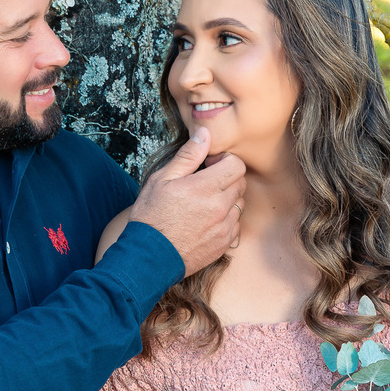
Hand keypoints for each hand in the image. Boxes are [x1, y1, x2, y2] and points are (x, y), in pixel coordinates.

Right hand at [129, 128, 245, 276]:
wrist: (149, 257)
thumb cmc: (151, 216)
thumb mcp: (162, 180)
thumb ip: (188, 156)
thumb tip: (205, 134)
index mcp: (206, 187)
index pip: (237, 165)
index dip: (225, 161)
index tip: (209, 166)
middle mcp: (220, 207)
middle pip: (240, 183)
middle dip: (226, 178)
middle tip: (204, 183)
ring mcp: (225, 227)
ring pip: (239, 204)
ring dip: (227, 199)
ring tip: (203, 204)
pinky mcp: (224, 243)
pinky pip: (235, 224)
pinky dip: (225, 219)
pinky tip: (205, 221)